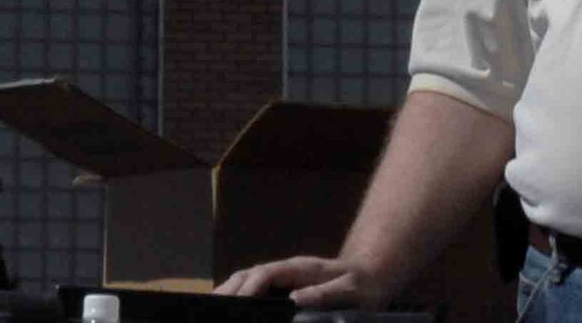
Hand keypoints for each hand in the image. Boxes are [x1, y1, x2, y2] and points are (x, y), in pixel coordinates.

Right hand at [214, 256, 391, 307]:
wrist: (371, 274)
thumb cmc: (361, 285)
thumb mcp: (350, 290)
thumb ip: (325, 293)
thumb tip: (295, 298)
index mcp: (300, 268)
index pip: (265, 273)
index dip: (247, 288)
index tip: (235, 306)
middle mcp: (287, 270)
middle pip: (248, 275)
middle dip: (228, 291)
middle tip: (210, 310)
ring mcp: (283, 278)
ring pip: (247, 281)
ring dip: (229, 293)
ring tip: (211, 312)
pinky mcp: (282, 288)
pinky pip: (254, 290)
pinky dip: (237, 297)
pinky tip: (228, 312)